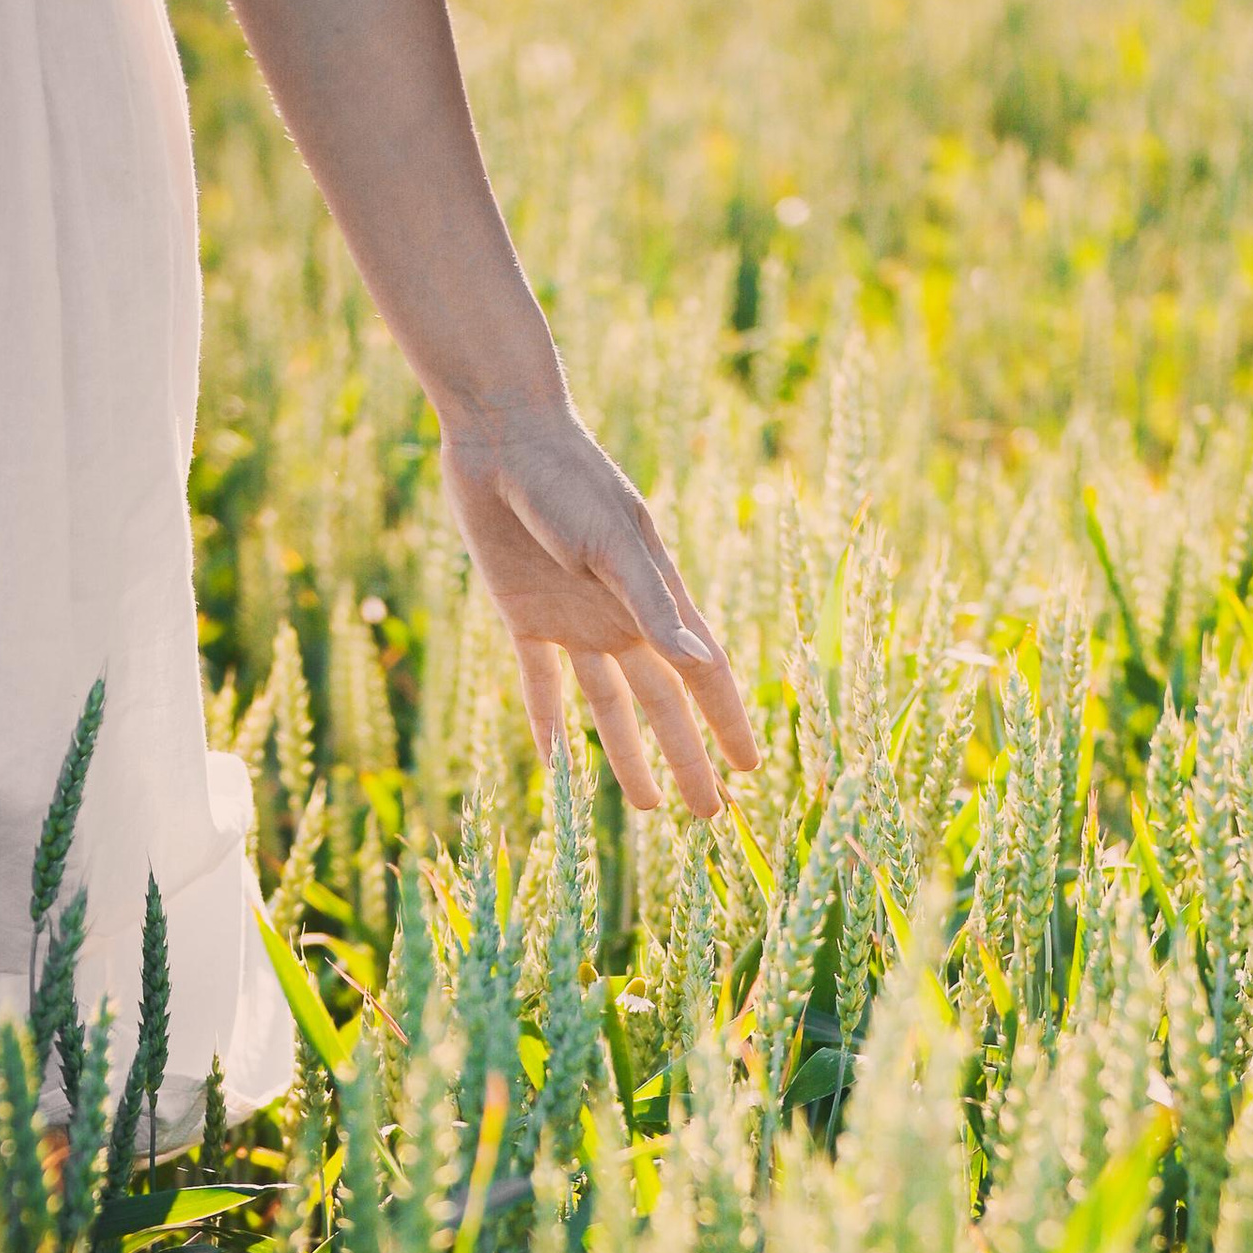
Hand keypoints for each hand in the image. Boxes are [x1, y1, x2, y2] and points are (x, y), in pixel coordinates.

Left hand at [439, 394, 758, 818]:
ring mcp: (574, 619)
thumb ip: (653, 606)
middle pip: (663, 704)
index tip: (750, 769)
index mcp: (655, 598)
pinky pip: (539, 684)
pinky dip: (547, 723)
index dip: (726, 723)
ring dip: (626, 756)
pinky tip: (555, 763)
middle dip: (688, 757)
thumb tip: (699, 663)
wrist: (502, 438)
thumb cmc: (568, 481)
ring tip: (647, 807)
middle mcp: (621, 617)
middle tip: (709, 814)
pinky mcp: (524, 615)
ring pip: (608, 706)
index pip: (702, 675)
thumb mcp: (613, 544)